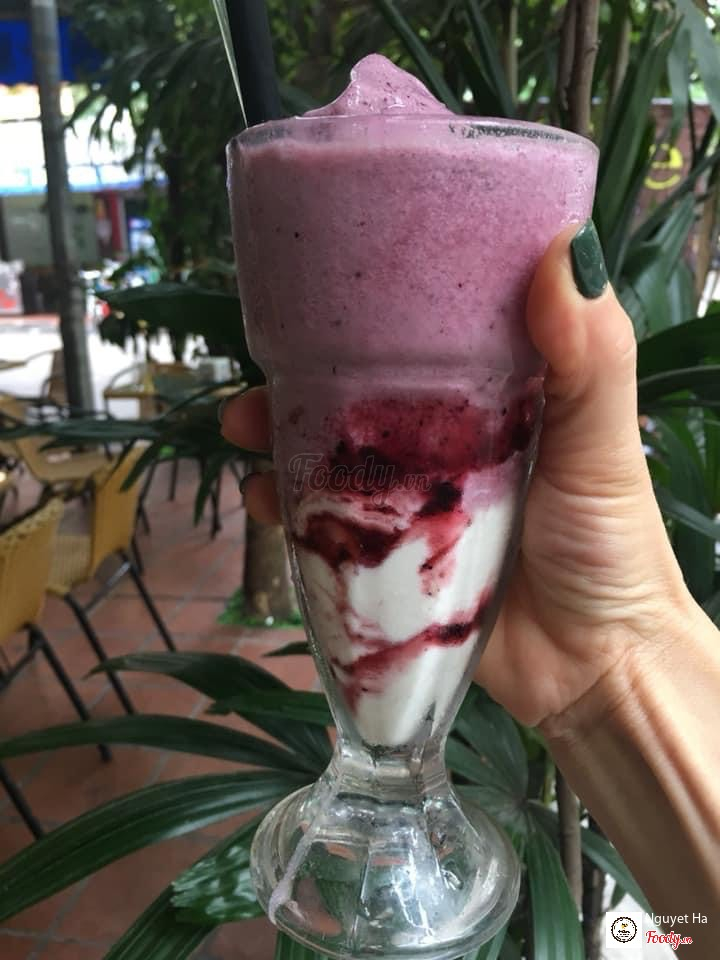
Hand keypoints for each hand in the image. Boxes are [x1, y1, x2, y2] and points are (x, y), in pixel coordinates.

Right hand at [221, 223, 695, 727]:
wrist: (592, 666)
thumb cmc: (609, 544)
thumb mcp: (602, 441)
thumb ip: (592, 356)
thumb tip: (568, 249)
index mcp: (496, 398)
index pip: (426, 339)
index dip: (375, 311)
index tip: (325, 284)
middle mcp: (447, 443)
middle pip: (362, 398)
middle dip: (302, 380)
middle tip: (259, 374)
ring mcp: (414, 502)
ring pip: (333, 458)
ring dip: (280, 438)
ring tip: (244, 430)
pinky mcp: (391, 561)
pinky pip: (327, 528)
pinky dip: (288, 513)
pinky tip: (263, 501)